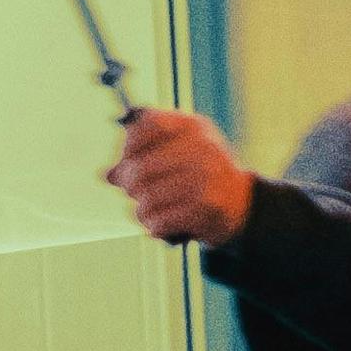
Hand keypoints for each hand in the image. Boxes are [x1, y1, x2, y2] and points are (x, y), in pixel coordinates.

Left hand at [109, 102, 253, 248]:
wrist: (242, 203)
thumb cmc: (202, 175)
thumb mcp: (179, 152)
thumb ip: (144, 155)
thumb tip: (108, 175)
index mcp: (193, 127)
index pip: (147, 125)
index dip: (129, 145)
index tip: (127, 159)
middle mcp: (202, 148)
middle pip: (141, 167)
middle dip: (128, 184)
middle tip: (132, 192)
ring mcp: (206, 177)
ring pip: (147, 197)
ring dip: (140, 210)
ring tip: (146, 212)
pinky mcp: (206, 207)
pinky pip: (160, 219)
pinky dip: (153, 225)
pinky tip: (159, 224)